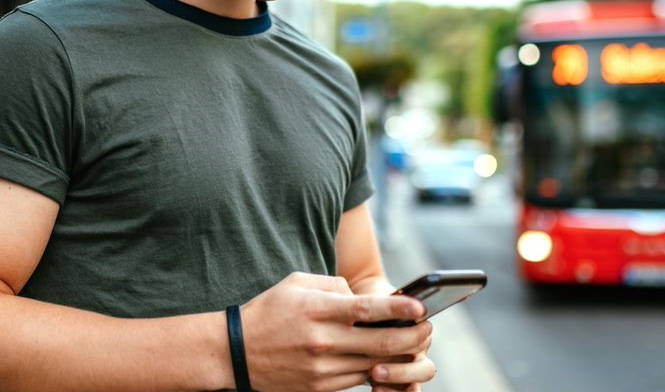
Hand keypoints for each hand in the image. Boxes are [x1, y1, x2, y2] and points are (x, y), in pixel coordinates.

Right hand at [239, 272, 432, 391]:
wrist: (235, 352)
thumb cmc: (269, 310)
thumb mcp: (297, 283)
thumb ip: (333, 286)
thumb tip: (360, 297)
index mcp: (317, 309)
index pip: (367, 309)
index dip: (399, 308)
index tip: (421, 306)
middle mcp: (321, 341)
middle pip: (380, 343)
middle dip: (411, 337)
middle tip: (428, 329)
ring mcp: (321, 369)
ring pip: (373, 364)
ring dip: (399, 356)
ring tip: (413, 344)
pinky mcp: (319, 388)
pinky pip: (356, 379)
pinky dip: (375, 370)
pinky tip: (385, 360)